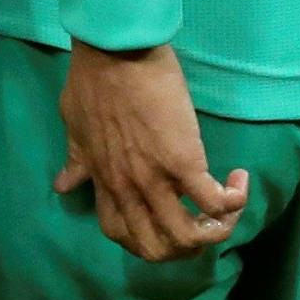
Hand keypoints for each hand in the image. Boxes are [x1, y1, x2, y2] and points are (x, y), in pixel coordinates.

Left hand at [53, 41, 247, 260]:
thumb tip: (62, 184)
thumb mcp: (75, 126)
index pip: (121, 234)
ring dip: (211, 231)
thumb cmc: (92, 80)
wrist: (115, 51)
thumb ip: (75, 160)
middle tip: (199, 220)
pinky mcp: (183, 162)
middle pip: (156, 248)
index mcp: (104, 182)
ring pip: (186, 236)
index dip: (145, 239)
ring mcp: (156, 179)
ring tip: (225, 207)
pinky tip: (237, 182)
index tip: (162, 219)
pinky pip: (213, 203)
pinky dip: (232, 203)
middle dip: (182, 246)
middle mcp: (129, 190)